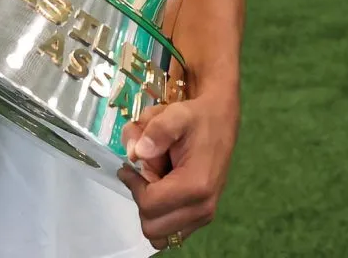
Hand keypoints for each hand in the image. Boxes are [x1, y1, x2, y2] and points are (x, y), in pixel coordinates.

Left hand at [117, 95, 238, 249]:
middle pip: (153, 227)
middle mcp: (203, 208)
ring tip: (153, 181)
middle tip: (142, 174)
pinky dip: (160, 214)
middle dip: (141, 198)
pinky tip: (162, 187)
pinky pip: (171, 231)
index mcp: (196, 185)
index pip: (150, 205)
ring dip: (149, 209)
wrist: (219, 121)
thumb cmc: (196, 118)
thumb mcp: (176, 113)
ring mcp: (204, 216)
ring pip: (161, 234)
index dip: (133, 185)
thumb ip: (156, 130)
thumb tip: (136, 153)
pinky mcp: (202, 217)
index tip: (128, 166)